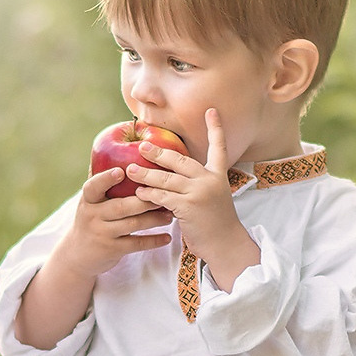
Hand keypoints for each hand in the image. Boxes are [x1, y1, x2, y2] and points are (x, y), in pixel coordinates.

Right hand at [13, 160, 175, 350]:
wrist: (77, 254)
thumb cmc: (91, 219)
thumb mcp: (89, 201)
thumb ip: (100, 181)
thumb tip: (108, 148)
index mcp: (88, 200)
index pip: (93, 187)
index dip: (106, 179)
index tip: (121, 171)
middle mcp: (92, 216)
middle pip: (121, 206)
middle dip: (145, 200)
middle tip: (165, 193)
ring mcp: (102, 234)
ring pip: (132, 225)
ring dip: (154, 219)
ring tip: (171, 213)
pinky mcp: (112, 250)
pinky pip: (136, 244)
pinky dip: (153, 241)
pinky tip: (168, 237)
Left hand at [120, 108, 259, 288]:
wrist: (226, 245)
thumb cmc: (216, 224)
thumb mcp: (213, 198)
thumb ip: (196, 184)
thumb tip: (171, 175)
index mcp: (218, 176)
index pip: (218, 147)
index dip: (215, 128)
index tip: (211, 110)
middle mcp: (210, 180)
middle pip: (181, 160)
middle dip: (159, 152)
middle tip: (142, 145)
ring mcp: (199, 192)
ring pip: (167, 179)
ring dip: (146, 174)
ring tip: (129, 170)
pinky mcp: (189, 207)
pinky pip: (163, 197)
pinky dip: (149, 194)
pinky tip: (139, 192)